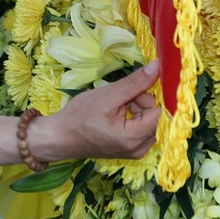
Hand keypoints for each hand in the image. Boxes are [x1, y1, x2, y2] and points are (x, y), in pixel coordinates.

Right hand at [28, 61, 161, 164]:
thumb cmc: (79, 116)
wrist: (60, 137)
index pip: (159, 112)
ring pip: (150, 122)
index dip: (148, 96)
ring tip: (114, 107)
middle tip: (119, 99)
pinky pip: (142, 129)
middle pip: (156, 118)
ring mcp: (136, 152)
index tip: (131, 90)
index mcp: (134, 138)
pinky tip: (115, 115)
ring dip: (137, 109)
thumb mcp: (107, 95)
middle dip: (141, 103)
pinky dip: (133, 118)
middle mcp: (140, 149)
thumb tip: (158, 66)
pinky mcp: (131, 150)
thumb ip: (135, 82)